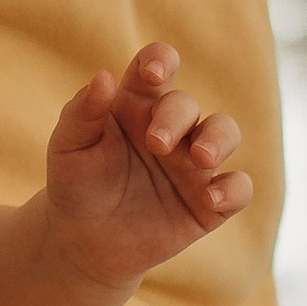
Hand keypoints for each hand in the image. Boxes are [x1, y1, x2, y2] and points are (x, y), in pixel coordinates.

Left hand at [41, 46, 250, 295]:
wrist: (82, 244)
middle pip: (187, 104)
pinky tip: (210, 200)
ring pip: (226, 133)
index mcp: (136, 104)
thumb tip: (104, 76)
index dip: (161, 61)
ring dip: (219, 139)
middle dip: (176, 117)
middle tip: (156, 144)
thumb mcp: (67, 149)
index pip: (157, 65)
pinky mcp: (208, 203)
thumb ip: (81, 113)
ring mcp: (193, 164)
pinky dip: (233, 190)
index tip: (152, 75)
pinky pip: (238, 188)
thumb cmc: (75, 186)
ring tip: (201, 158)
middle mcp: (171, 128)